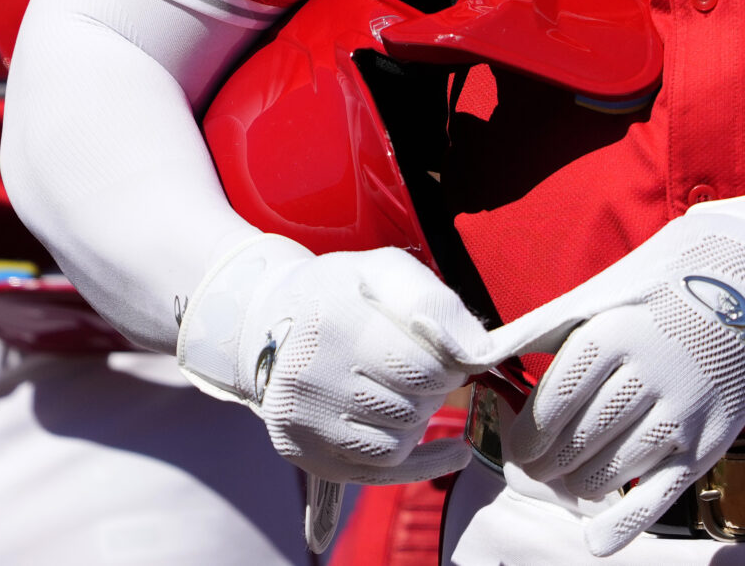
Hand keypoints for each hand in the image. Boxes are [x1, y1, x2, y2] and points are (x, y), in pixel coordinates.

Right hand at [176, 234, 496, 483]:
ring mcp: (304, 423)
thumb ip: (437, 303)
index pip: (426, 370)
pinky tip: (449, 450)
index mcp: (335, 327)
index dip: (448, 363)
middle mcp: (311, 381)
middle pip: (413, 408)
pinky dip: (420, 461)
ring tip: (408, 394)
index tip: (440, 352)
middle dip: (432, 390)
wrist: (265, 320)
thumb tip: (479, 355)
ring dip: (418, 421)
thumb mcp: (385, 271)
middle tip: (421, 370)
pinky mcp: (303, 453)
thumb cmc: (340, 293)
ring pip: (397, 445)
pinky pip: (379, 472)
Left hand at [485, 188, 744, 555]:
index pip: (551, 405)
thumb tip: (478, 352)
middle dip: (547, 465)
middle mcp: (646, 373)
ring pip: (608, 470)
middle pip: (576, 442)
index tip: (519, 445)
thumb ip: (540, 325)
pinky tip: (597, 538)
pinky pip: (659, 495)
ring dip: (578, 485)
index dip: (527, 434)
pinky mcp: (710, 441)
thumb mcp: (604, 294)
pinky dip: (623, 523)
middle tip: (537, 470)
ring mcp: (681, 411)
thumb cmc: (666, 291)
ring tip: (569, 481)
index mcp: (612, 334)